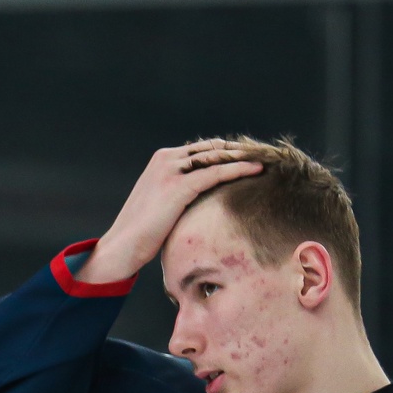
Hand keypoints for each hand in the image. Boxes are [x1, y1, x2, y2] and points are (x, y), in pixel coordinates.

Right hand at [79, 141, 263, 285]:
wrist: (124, 244)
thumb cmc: (143, 229)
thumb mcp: (161, 200)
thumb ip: (179, 188)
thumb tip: (203, 193)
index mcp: (161, 159)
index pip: (202, 147)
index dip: (227, 150)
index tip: (249, 155)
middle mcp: (166, 159)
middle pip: (212, 147)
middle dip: (239, 149)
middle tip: (265, 154)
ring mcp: (171, 171)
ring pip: (217, 156)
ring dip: (244, 155)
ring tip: (267, 157)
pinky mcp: (179, 187)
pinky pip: (217, 172)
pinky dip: (239, 169)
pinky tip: (257, 169)